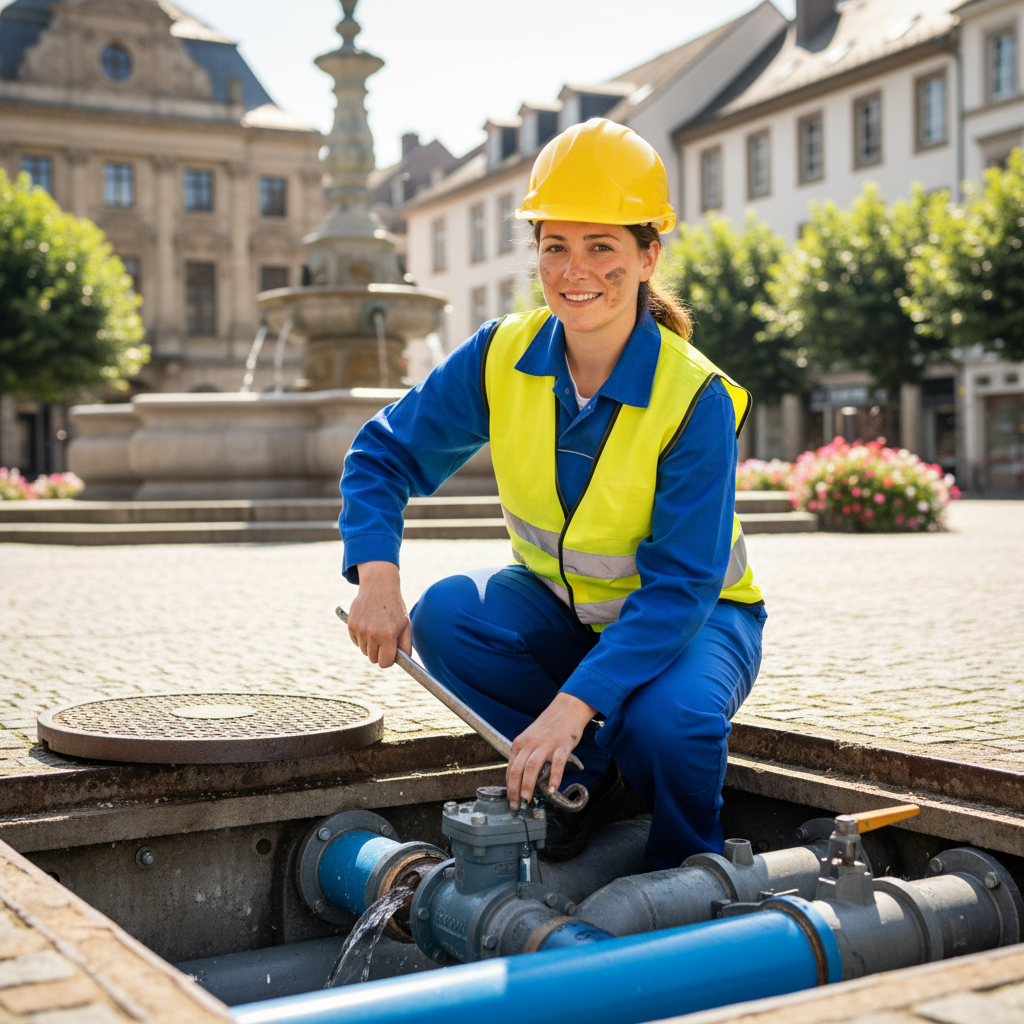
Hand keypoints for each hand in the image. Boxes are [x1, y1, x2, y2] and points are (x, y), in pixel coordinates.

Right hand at [347, 561, 410, 668]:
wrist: (379, 586)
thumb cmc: (395, 607)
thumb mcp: (406, 625)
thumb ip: (406, 645)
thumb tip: (404, 661)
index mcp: (388, 635)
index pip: (385, 662)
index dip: (388, 661)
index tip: (390, 656)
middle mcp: (373, 633)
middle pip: (373, 659)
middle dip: (379, 654)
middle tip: (384, 642)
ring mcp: (360, 629)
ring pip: (364, 651)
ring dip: (370, 646)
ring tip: (377, 630)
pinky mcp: (351, 625)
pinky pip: (356, 642)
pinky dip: (362, 638)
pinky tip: (368, 625)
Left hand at [507, 692, 595, 808]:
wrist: (566, 710)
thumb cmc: (549, 727)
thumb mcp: (530, 739)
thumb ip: (525, 756)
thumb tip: (521, 780)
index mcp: (520, 743)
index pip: (510, 768)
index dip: (509, 787)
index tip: (511, 799)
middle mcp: (530, 744)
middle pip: (518, 770)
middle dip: (514, 790)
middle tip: (517, 805)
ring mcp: (546, 745)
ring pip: (532, 768)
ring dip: (528, 786)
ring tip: (528, 799)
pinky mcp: (561, 746)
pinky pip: (556, 764)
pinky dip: (554, 778)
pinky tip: (553, 790)